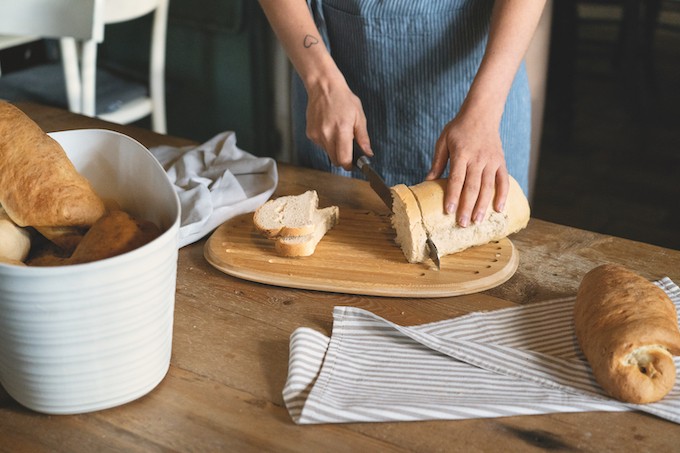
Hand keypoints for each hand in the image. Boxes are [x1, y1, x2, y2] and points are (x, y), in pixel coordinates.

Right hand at [305, 78, 371, 169]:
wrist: (324, 87)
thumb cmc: (343, 99)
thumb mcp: (359, 116)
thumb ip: (363, 137)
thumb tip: (368, 153)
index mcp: (342, 130)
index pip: (343, 159)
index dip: (349, 165)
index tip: (352, 164)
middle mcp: (327, 134)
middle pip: (335, 160)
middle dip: (342, 158)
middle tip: (348, 149)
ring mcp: (317, 134)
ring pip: (327, 153)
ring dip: (334, 148)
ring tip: (337, 131)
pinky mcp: (310, 133)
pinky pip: (320, 145)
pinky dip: (326, 141)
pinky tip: (329, 128)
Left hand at [426, 112, 508, 226]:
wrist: (482, 113)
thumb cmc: (459, 128)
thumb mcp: (443, 141)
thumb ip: (437, 162)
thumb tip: (427, 182)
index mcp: (461, 154)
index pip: (456, 179)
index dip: (452, 196)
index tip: (448, 211)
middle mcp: (477, 159)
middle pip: (472, 187)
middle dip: (467, 207)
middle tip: (463, 224)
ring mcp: (491, 161)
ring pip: (488, 187)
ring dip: (483, 206)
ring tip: (477, 221)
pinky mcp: (501, 161)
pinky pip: (503, 180)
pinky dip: (502, 195)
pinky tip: (498, 209)